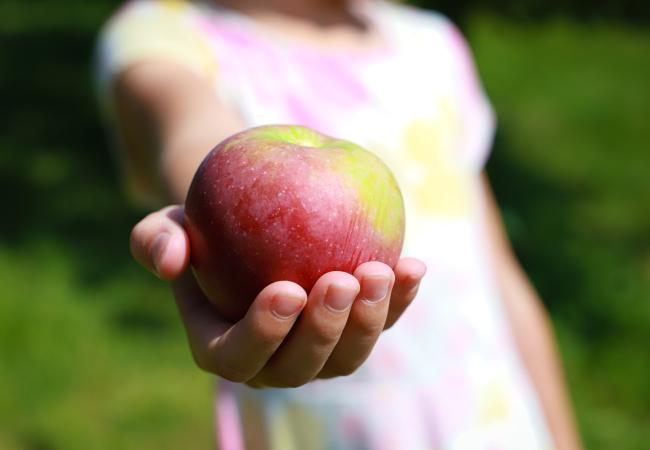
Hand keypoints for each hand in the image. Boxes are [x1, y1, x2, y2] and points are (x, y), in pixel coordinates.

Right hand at [130, 205, 425, 387]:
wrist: (250, 221)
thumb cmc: (206, 225)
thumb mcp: (168, 223)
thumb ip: (155, 241)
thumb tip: (172, 261)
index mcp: (222, 347)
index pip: (238, 356)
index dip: (264, 334)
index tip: (286, 289)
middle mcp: (273, 361)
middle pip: (301, 366)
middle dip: (324, 331)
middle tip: (339, 280)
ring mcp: (319, 350)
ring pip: (347, 355)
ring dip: (369, 321)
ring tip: (380, 270)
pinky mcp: (354, 328)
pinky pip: (380, 321)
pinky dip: (399, 299)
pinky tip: (412, 265)